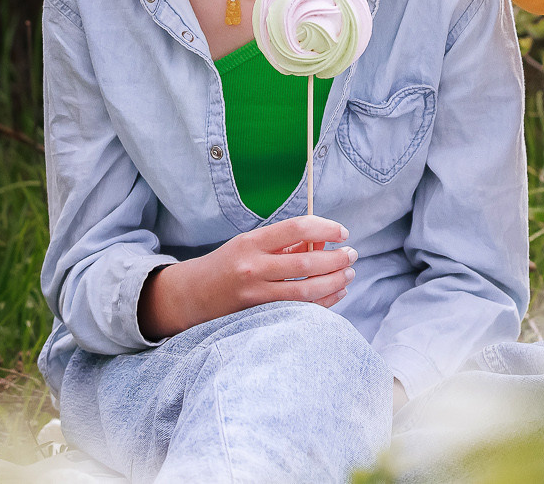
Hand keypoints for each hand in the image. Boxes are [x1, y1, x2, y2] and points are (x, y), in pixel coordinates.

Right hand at [138, 215, 356, 338]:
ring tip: (349, 274)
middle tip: (352, 254)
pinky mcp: (259, 316)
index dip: (325, 228)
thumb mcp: (251, 244)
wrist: (192, 295)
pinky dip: (323, 302)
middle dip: (337, 259)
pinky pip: (299, 310)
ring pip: (306, 291)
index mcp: (252, 242)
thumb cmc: (227, 264)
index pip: (297, 228)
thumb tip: (324, 243)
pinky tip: (336, 293)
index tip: (342, 232)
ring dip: (335, 282)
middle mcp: (253, 267)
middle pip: (306, 263)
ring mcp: (256, 295)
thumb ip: (285, 244)